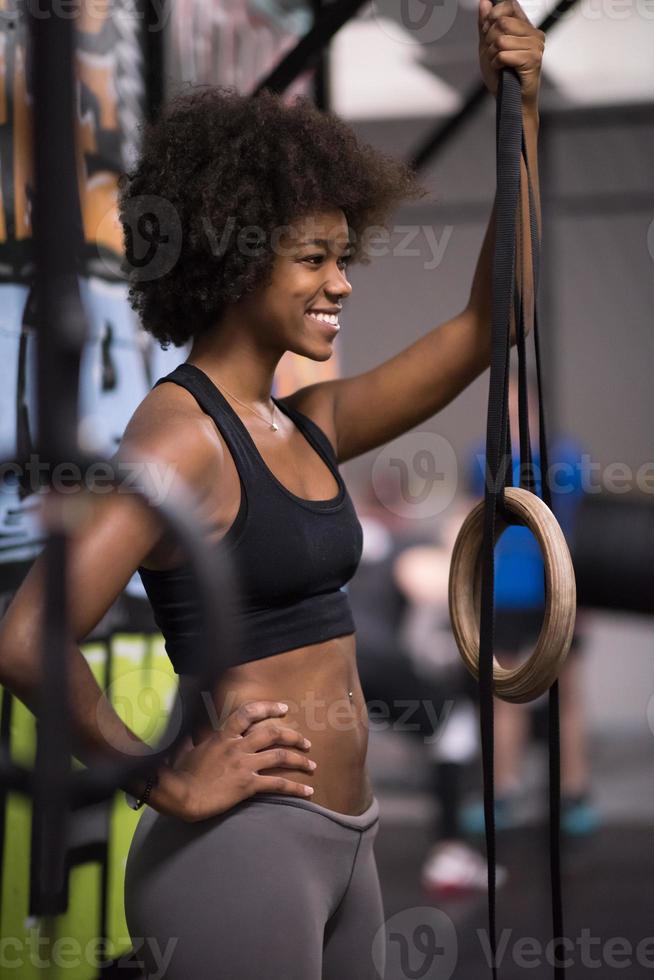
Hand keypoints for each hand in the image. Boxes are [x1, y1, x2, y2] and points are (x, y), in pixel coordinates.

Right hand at [172, 700, 316, 821]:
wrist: (181, 794)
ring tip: (311, 765)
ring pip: (280, 756)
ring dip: (299, 760)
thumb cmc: (180, 773)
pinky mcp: (247, 785)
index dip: (269, 708)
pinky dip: (295, 788)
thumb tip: (189, 736)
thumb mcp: (186, 749)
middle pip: (273, 734)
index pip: (249, 713)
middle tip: (305, 742)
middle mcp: (237, 746)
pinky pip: (277, 784)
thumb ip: (193, 740)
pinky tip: (307, 792)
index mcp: (224, 735)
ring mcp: (244, 764)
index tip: (284, 708)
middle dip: (293, 736)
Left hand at [478, 0, 544, 109]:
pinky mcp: (532, 59)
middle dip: (489, 40)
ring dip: (492, 55)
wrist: (510, 102)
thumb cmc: (501, 77)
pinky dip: (496, 64)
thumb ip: (486, 25)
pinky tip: (502, 70)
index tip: (488, 33)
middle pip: (501, 22)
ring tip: (499, 64)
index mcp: (526, 27)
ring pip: (501, 39)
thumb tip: (484, 2)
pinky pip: (503, 54)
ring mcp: (535, 46)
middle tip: (494, 55)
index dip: (493, 16)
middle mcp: (534, 34)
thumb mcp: (488, 47)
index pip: (509, 5)